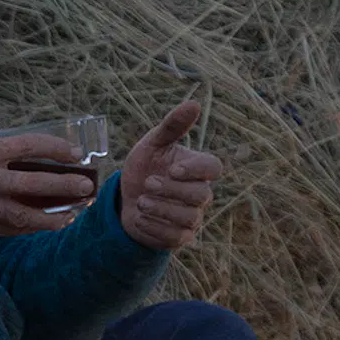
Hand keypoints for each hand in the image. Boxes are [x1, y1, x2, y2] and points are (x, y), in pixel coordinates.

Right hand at [0, 132, 102, 241]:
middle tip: (85, 186)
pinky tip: (46, 224)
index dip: (54, 149)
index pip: (25, 146)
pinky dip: (29, 227)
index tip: (75, 153)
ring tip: (73, 214)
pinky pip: (8, 229)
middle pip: (30, 183)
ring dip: (52, 216)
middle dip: (62, 186)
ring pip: (23, 214)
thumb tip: (33, 159)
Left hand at [116, 98, 220, 249]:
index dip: (196, 170)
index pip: (214, 168)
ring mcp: (193, 217)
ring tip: (141, 201)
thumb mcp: (152, 144)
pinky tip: (140, 217)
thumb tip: (193, 103)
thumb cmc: (144, 167)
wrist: (125, 199)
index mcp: (197, 168)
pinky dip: (154, 227)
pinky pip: (175, 236)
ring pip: (189, 217)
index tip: (173, 169)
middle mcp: (200, 193)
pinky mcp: (181, 237)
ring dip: (161, 209)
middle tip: (148, 184)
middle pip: (201, 195)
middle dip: (172, 190)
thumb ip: (172, 126)